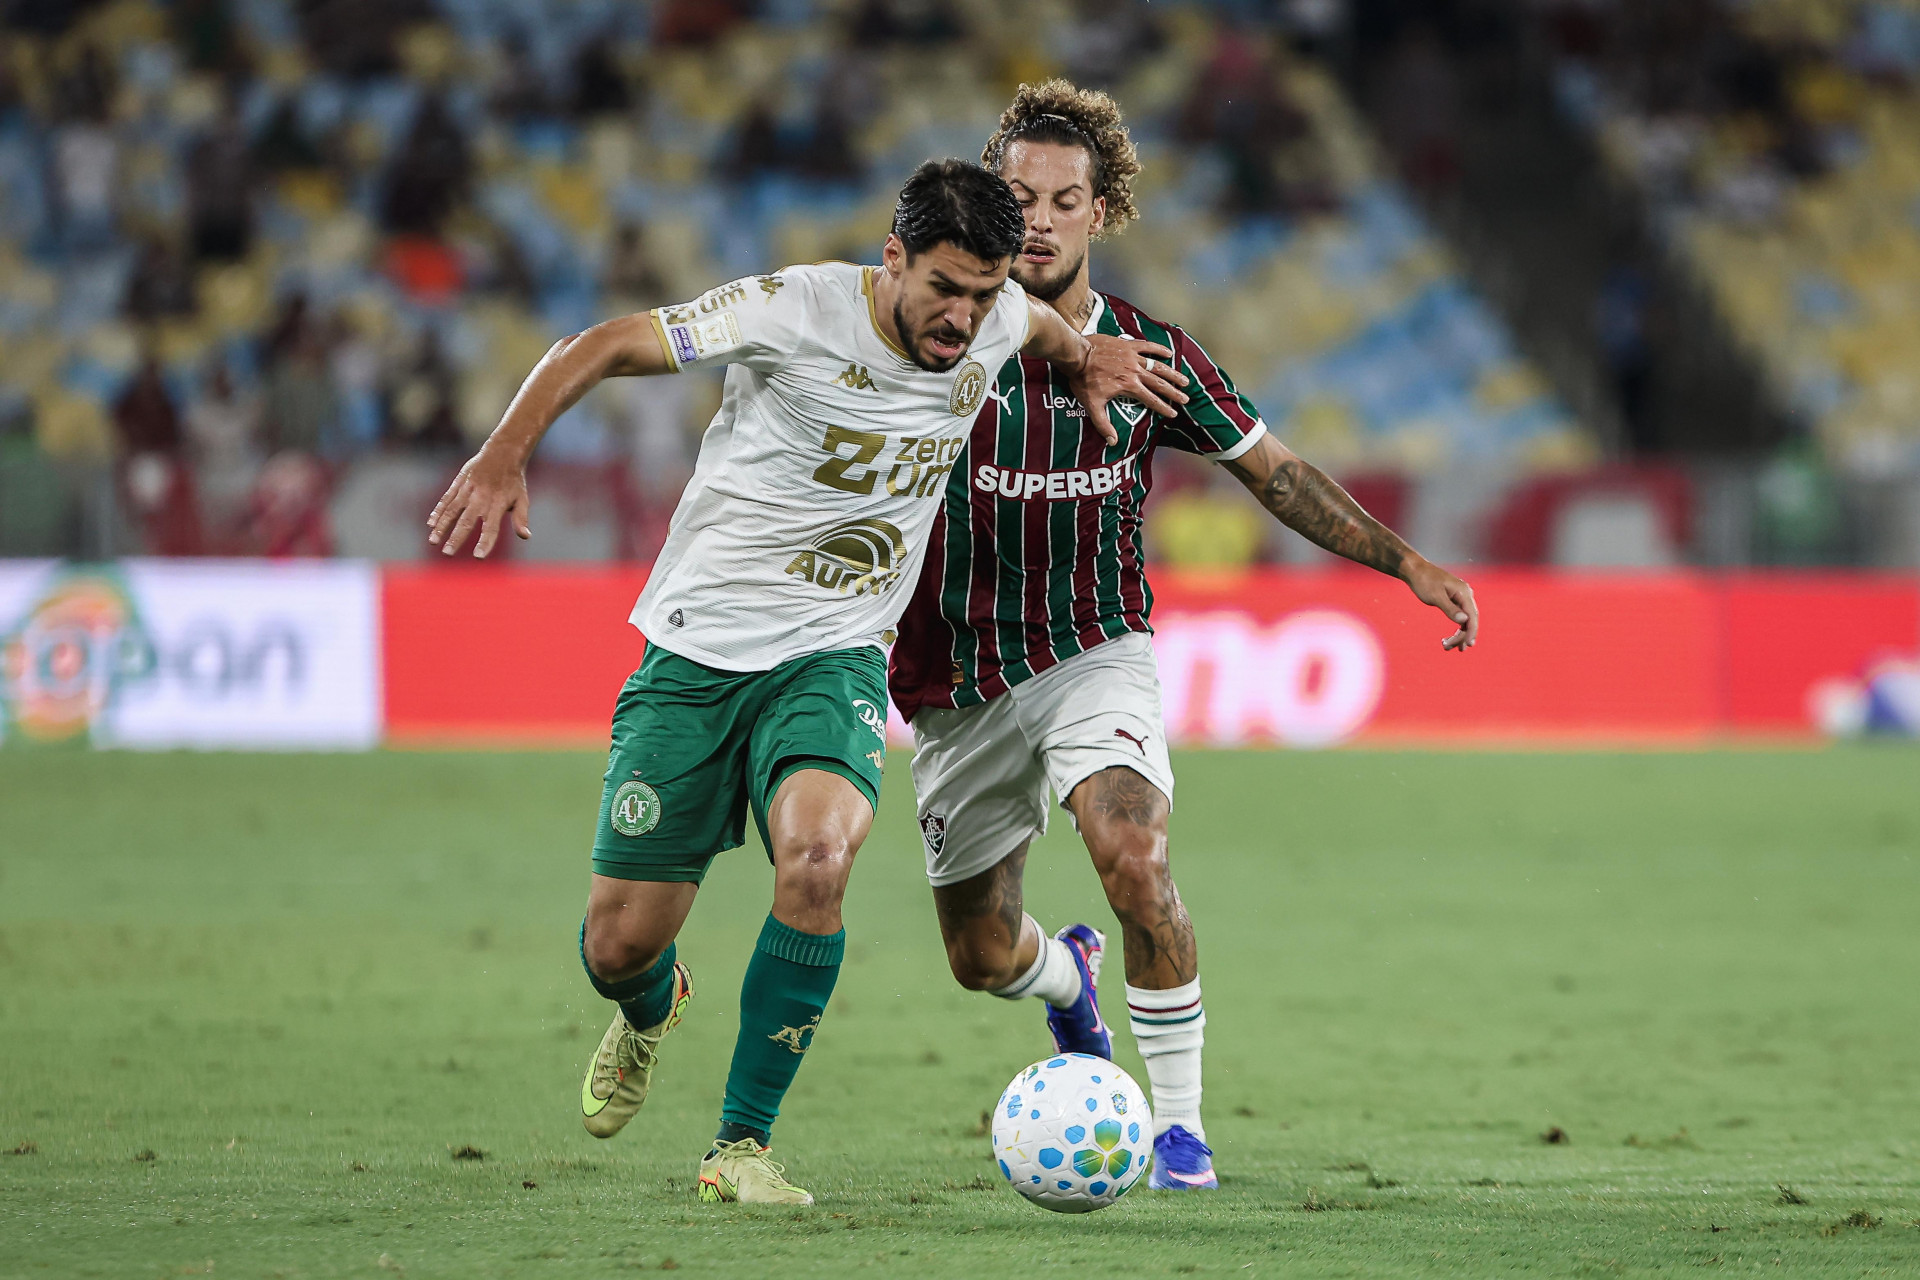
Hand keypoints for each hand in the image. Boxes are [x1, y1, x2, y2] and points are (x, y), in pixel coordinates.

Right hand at [426, 446, 531, 557]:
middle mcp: (481, 499)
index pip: (491, 528)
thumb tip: (526, 536)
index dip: (485, 542)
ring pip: (452, 510)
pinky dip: (438, 511)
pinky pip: (447, 499)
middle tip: (447, 553)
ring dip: (442, 526)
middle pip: (467, 521)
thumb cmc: (513, 481)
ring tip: (433, 541)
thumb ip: (521, 518)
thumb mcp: (522, 499)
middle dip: (456, 538)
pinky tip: (430, 524)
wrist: (503, 453)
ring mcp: (468, 490)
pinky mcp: (459, 483)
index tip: (478, 557)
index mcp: (497, 505)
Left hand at [1068, 335, 1188, 444]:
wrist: (1077, 355)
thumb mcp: (1092, 405)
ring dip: (1172, 373)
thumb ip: (1103, 424)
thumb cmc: (1083, 380)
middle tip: (1185, 399)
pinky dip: (1159, 349)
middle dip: (1173, 392)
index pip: (1151, 400)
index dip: (1163, 408)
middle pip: (1159, 384)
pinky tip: (1169, 353)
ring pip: (1158, 366)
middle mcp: (1135, 372)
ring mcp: (1133, 357)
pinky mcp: (1128, 345)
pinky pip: (1147, 346)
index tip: (1173, 414)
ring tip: (1184, 380)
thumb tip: (1113, 442)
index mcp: (1129, 386)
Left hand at [1404, 556, 1477, 650]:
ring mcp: (1460, 597)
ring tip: (1447, 647)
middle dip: (1462, 636)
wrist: (1415, 570)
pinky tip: (1448, 638)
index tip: (1468, 645)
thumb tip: (1464, 620)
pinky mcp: (1454, 600)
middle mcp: (1465, 594)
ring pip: (1465, 620)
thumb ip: (1449, 609)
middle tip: (1451, 648)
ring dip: (1458, 635)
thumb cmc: (1424, 581)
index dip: (1472, 632)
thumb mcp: (1435, 596)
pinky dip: (1455, 628)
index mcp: (1464, 592)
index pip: (1472, 616)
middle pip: (1470, 620)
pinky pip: (1459, 617)